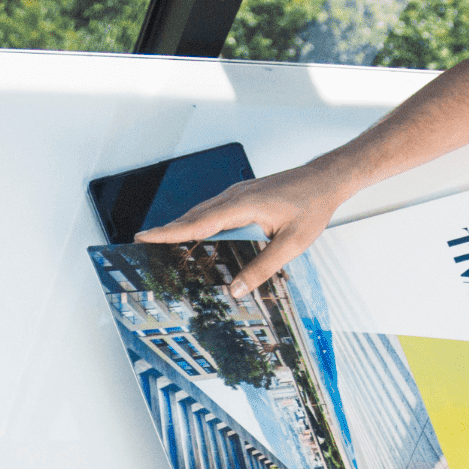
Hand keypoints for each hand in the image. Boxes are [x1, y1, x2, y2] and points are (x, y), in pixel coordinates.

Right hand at [134, 159, 353, 295]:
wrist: (327, 178)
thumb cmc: (313, 205)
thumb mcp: (292, 243)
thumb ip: (263, 268)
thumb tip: (237, 290)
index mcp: (243, 205)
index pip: (197, 223)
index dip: (168, 232)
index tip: (144, 238)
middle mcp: (235, 196)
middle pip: (192, 216)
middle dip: (165, 230)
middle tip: (141, 244)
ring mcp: (237, 194)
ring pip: (200, 212)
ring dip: (179, 226)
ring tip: (159, 241)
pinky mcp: (242, 196)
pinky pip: (211, 210)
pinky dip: (195, 222)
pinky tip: (193, 232)